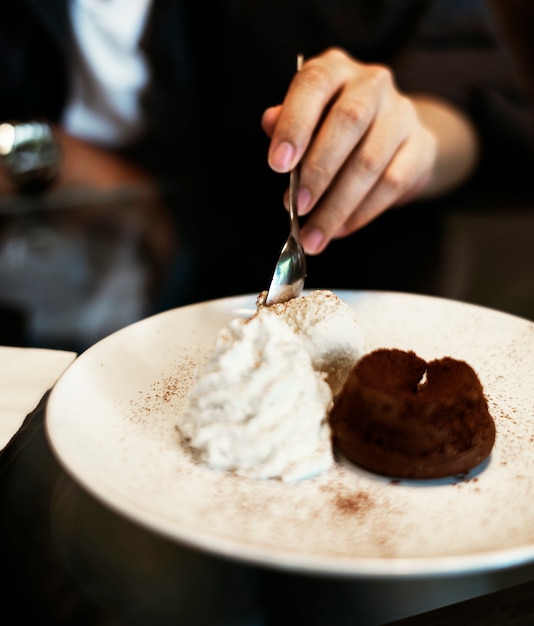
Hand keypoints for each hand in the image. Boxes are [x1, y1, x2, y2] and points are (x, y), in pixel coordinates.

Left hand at [262, 48, 475, 254]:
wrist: (392, 136)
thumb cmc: (333, 128)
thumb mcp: (307, 119)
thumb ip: (287, 122)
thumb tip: (270, 122)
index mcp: (335, 69)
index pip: (313, 85)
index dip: (294, 124)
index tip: (277, 165)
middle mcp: (372, 83)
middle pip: (348, 122)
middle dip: (318, 171)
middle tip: (297, 207)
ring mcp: (402, 113)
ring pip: (370, 162)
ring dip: (337, 205)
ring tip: (314, 234)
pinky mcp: (421, 146)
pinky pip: (392, 184)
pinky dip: (362, 212)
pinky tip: (340, 229)